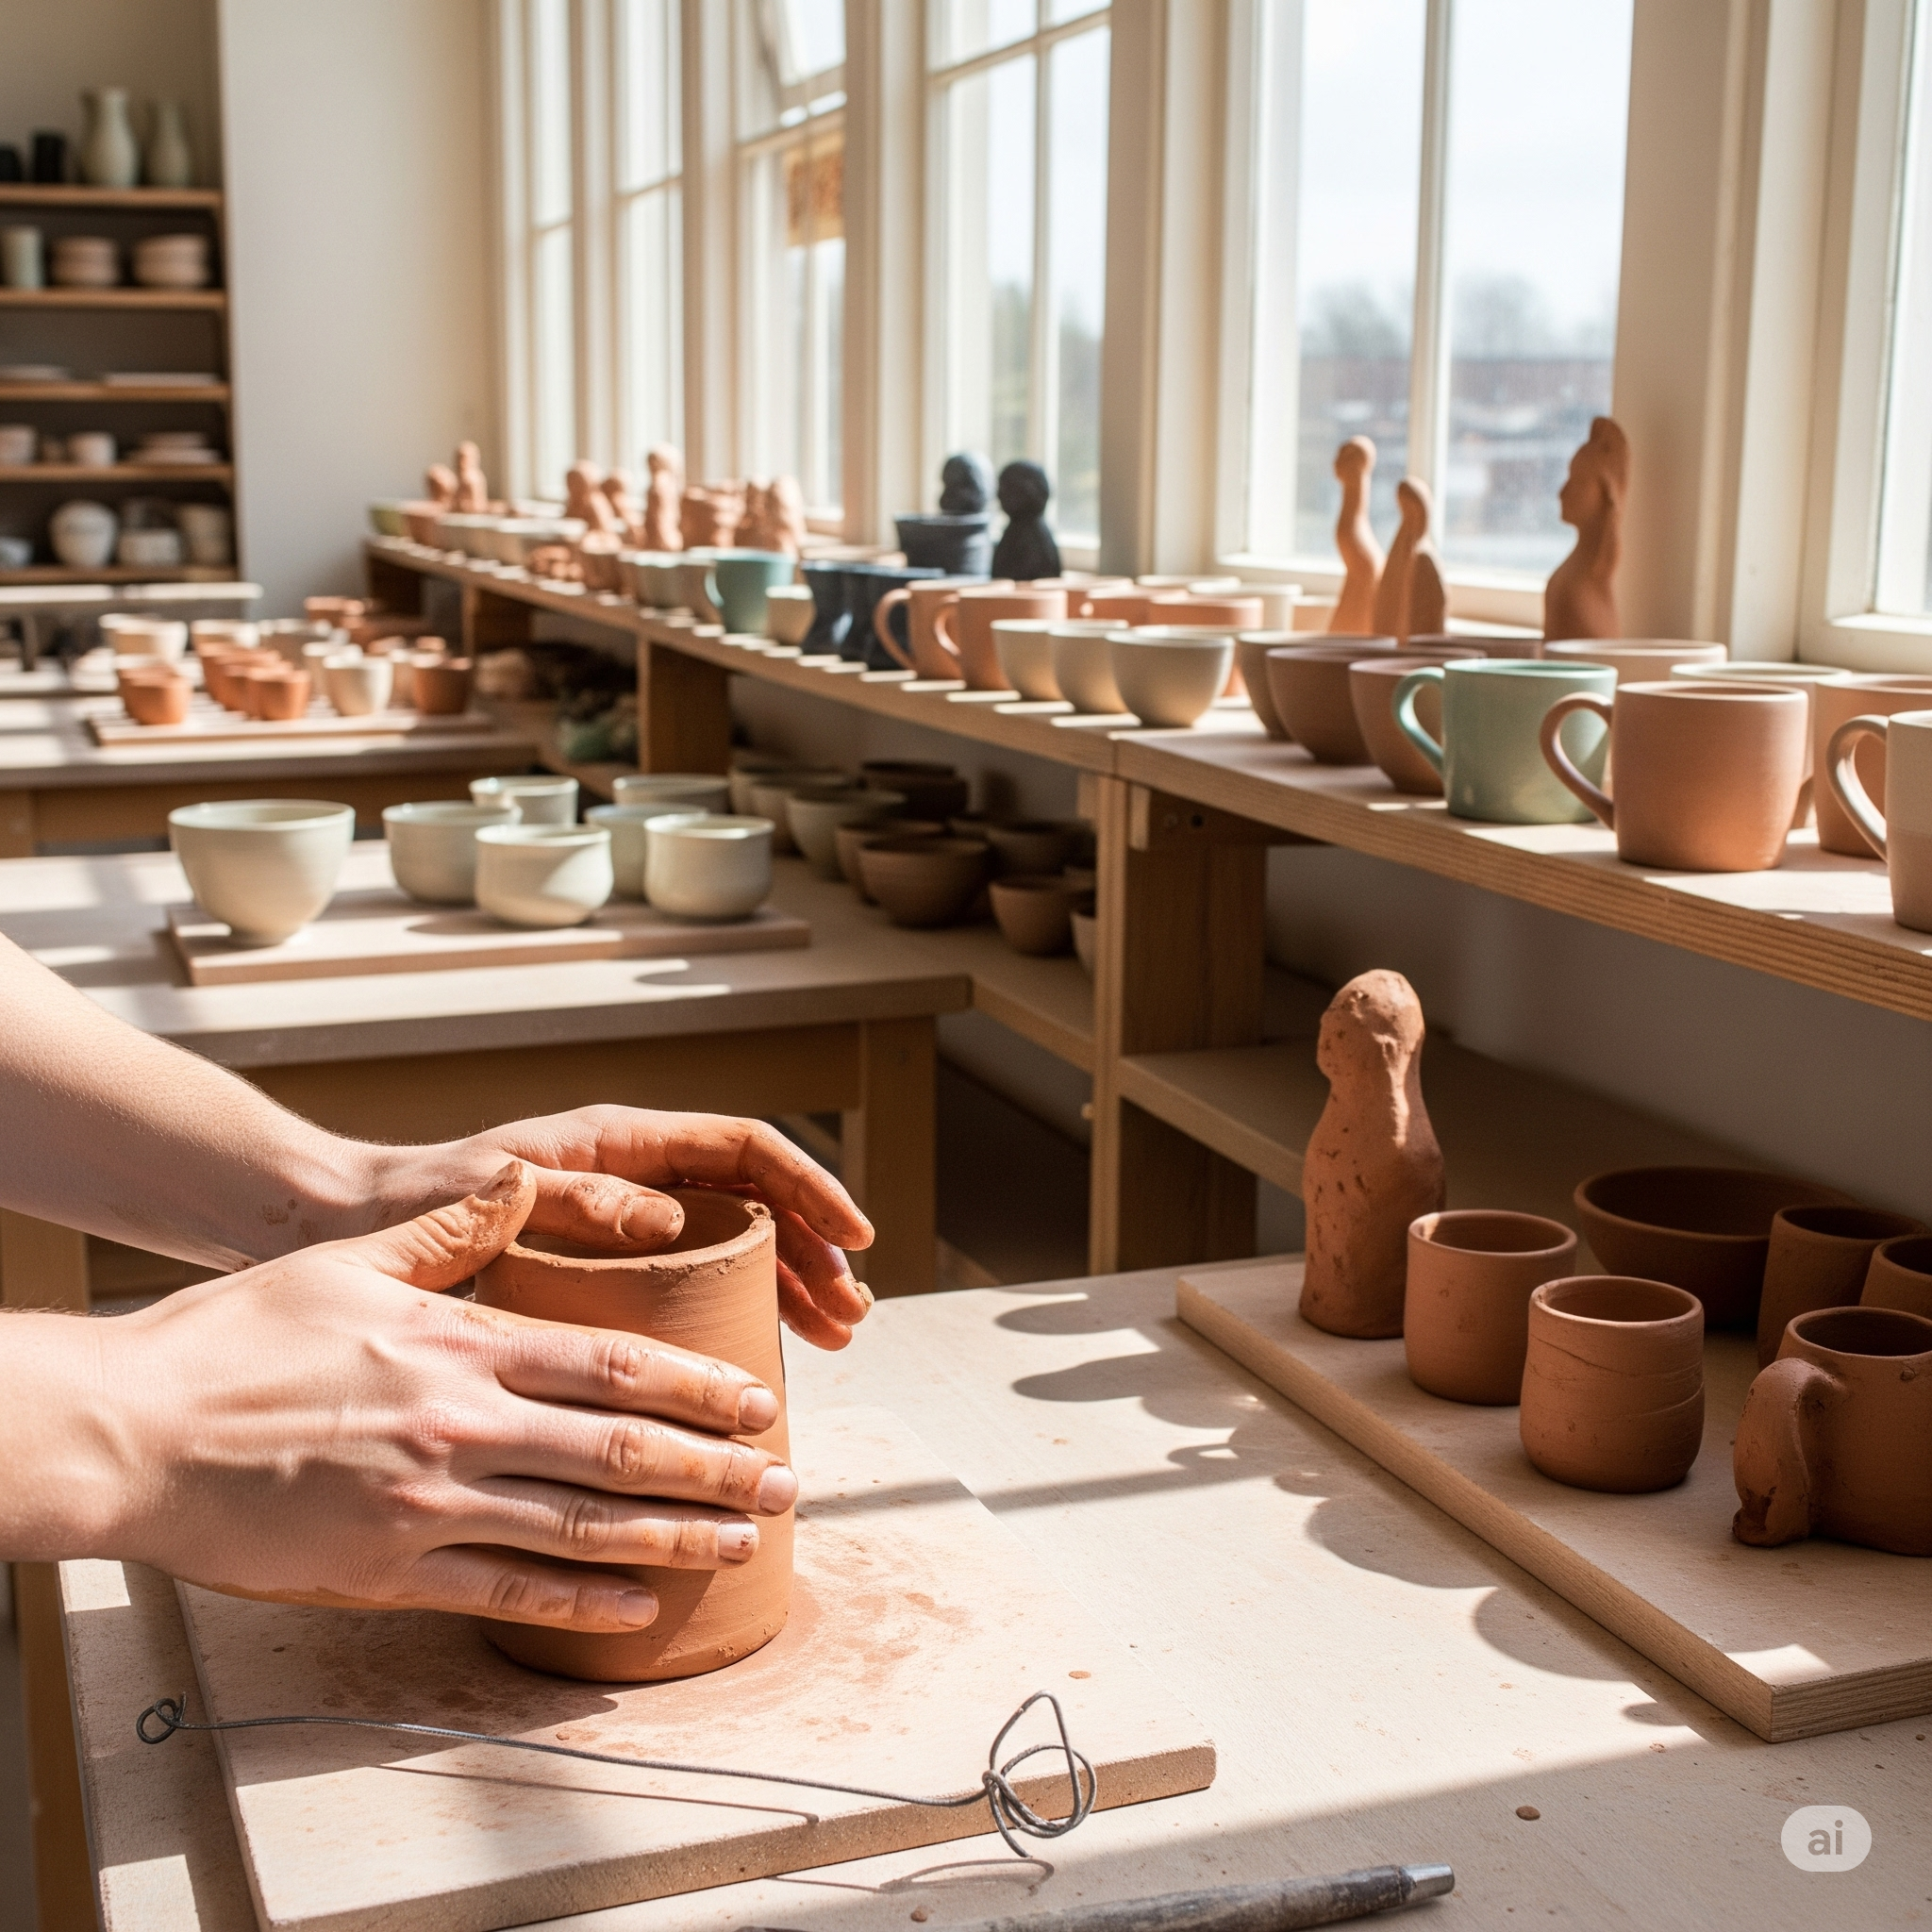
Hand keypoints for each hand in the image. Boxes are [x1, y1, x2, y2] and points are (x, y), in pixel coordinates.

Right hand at [83, 1163, 796, 1630]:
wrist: (135, 1432)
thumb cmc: (237, 1339)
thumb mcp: (349, 1262)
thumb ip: (451, 1228)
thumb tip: (523, 1182)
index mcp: (462, 1344)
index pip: (615, 1363)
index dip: (699, 1384)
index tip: (759, 1395)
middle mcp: (464, 1425)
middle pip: (622, 1448)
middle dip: (716, 1465)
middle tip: (785, 1476)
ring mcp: (430, 1504)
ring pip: (585, 1526)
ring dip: (676, 1535)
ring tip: (744, 1538)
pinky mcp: (389, 1571)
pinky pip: (509, 1591)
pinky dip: (585, 1602)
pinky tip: (642, 1606)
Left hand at [378, 1108, 875, 1349]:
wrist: (340, 1227)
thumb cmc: (411, 1200)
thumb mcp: (496, 1192)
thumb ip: (578, 1196)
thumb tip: (670, 1216)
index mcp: (618, 1141)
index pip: (746, 1149)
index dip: (811, 1187)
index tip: (854, 1237)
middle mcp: (632, 1177)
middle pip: (756, 1203)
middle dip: (814, 1254)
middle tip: (849, 1315)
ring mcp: (621, 1225)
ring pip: (734, 1249)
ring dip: (788, 1289)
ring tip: (829, 1341)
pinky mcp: (602, 1274)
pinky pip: (692, 1286)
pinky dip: (736, 1317)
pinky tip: (757, 1359)